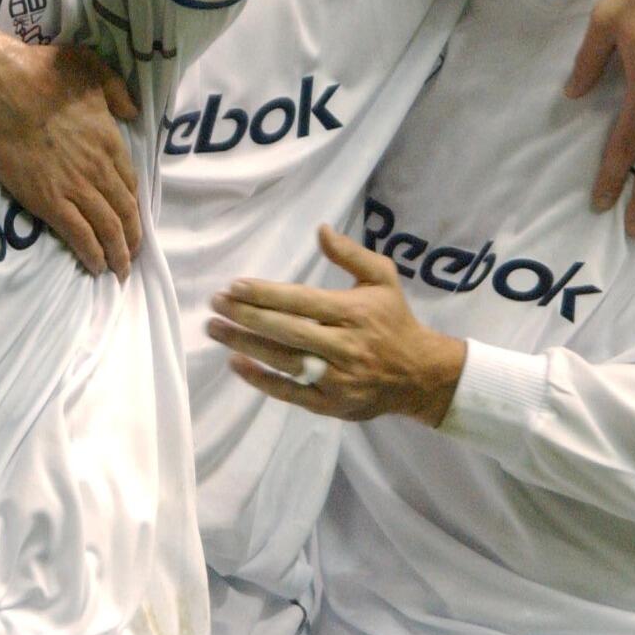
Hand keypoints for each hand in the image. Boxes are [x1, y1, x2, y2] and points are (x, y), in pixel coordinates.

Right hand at [0, 29, 142, 277]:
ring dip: (117, 254)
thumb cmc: (41, 73)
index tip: (134, 219)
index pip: (130, 182)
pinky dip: (92, 254)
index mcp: (109, 139)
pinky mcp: (48, 201)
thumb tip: (131, 113)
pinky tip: (96, 267)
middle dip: (132, 238)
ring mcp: (75, 187)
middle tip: (132, 255)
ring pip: (107, 229)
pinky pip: (79, 235)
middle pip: (124, 211)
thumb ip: (117, 90)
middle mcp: (99, 168)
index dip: (134, 205)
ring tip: (119, 270)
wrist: (1, 87)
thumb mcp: (91, 68)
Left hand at [207, 227, 466, 427]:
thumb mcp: (383, 278)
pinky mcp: (332, 404)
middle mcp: (345, 345)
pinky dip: (262, 380)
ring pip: (285, 361)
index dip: (266, 295)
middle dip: (247, 317)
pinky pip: (291, 393)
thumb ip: (351, 254)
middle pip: (288, 331)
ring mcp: (338, 378)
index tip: (234, 286)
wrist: (420, 376)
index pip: (302, 301)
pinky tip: (237, 363)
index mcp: (354, 312)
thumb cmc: (394, 320)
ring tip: (214, 329)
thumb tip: (321, 229)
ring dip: (245, 345)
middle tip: (215, 304)